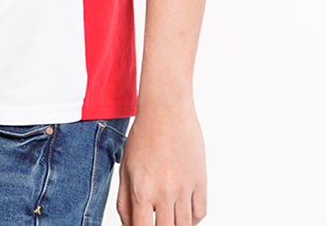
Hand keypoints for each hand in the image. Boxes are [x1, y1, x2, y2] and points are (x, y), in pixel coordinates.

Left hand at [116, 101, 206, 225]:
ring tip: (168, 217)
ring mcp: (185, 188)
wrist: (166, 110)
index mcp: (142, 190)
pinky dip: (191, 219)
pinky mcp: (201, 181)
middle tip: (157, 221)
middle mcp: (165, 192)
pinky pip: (199, 213)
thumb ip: (124, 202)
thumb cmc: (142, 136)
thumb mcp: (126, 168)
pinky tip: (182, 213)